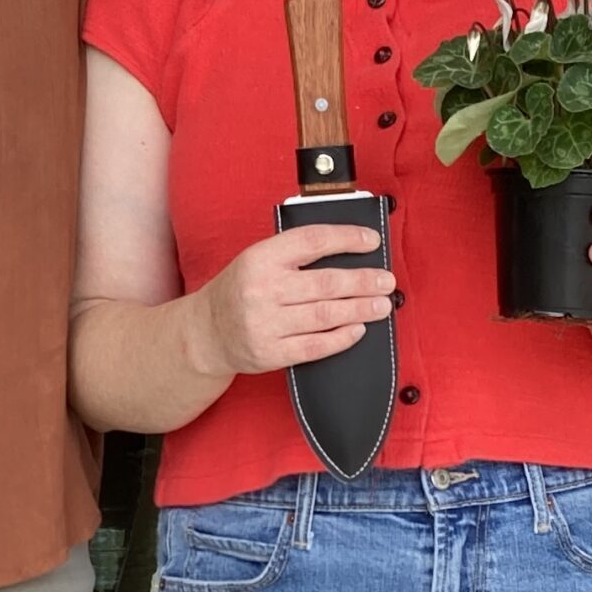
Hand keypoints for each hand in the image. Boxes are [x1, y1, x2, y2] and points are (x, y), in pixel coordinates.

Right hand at [188, 224, 393, 377]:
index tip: (371, 241)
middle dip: (363, 281)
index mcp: (260, 258)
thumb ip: (294, 254)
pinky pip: (315, 347)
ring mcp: (264, 324)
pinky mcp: (270, 353)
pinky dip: (341, 338)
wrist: (205, 332)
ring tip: (382, 305)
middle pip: (325, 283)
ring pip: (325, 315)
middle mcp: (261, 290)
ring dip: (360, 309)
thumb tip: (349, 249)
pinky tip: (358, 329)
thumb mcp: (257, 260)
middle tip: (386, 281)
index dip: (346, 239)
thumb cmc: (240, 290)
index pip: (312, 241)